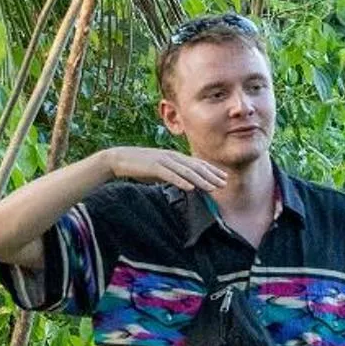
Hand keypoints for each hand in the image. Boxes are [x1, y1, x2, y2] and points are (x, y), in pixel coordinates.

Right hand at [97, 144, 225, 192]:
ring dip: (201, 180)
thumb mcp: (161, 170)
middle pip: (196, 167)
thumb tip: (186, 184)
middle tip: (224, 183)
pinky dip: (181, 181)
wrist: (119, 159)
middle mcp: (172, 157)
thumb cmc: (140, 166)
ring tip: (213, 188)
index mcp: (174, 157)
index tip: (224, 178)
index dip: (212, 170)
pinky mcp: (154, 167)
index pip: (197, 164)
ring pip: (186, 171)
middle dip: (211, 175)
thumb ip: (174, 175)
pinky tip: (191, 188)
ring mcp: (163, 161)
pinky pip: (170, 175)